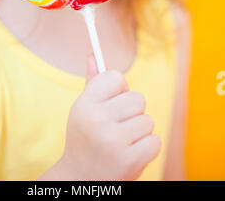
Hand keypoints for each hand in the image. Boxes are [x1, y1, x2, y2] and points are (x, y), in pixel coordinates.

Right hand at [60, 53, 160, 180]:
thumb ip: (92, 83)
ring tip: (122, 142)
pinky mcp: (129, 160)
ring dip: (139, 131)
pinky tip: (130, 154)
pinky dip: (147, 148)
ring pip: (147, 120)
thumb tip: (93, 55)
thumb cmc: (85, 139)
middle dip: (132, 112)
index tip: (112, 103)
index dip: (118, 90)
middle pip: (137, 98)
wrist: (81, 180)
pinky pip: (154, 141)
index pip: (115, 76)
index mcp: (84, 104)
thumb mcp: (83, 110)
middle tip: (117, 126)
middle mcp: (97, 120)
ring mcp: (113, 140)